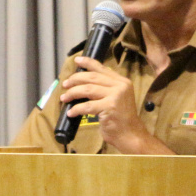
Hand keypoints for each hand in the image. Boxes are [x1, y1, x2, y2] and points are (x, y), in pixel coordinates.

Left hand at [59, 57, 173, 154]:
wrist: (131, 135)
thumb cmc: (121, 119)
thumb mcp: (116, 98)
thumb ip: (106, 88)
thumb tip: (83, 83)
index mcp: (122, 82)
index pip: (102, 68)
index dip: (87, 62)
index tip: (76, 60)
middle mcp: (120, 86)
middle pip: (92, 77)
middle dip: (75, 79)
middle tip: (65, 84)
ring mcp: (116, 96)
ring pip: (87, 89)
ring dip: (72, 93)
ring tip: (64, 98)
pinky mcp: (110, 107)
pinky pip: (87, 106)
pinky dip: (76, 109)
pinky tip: (70, 113)